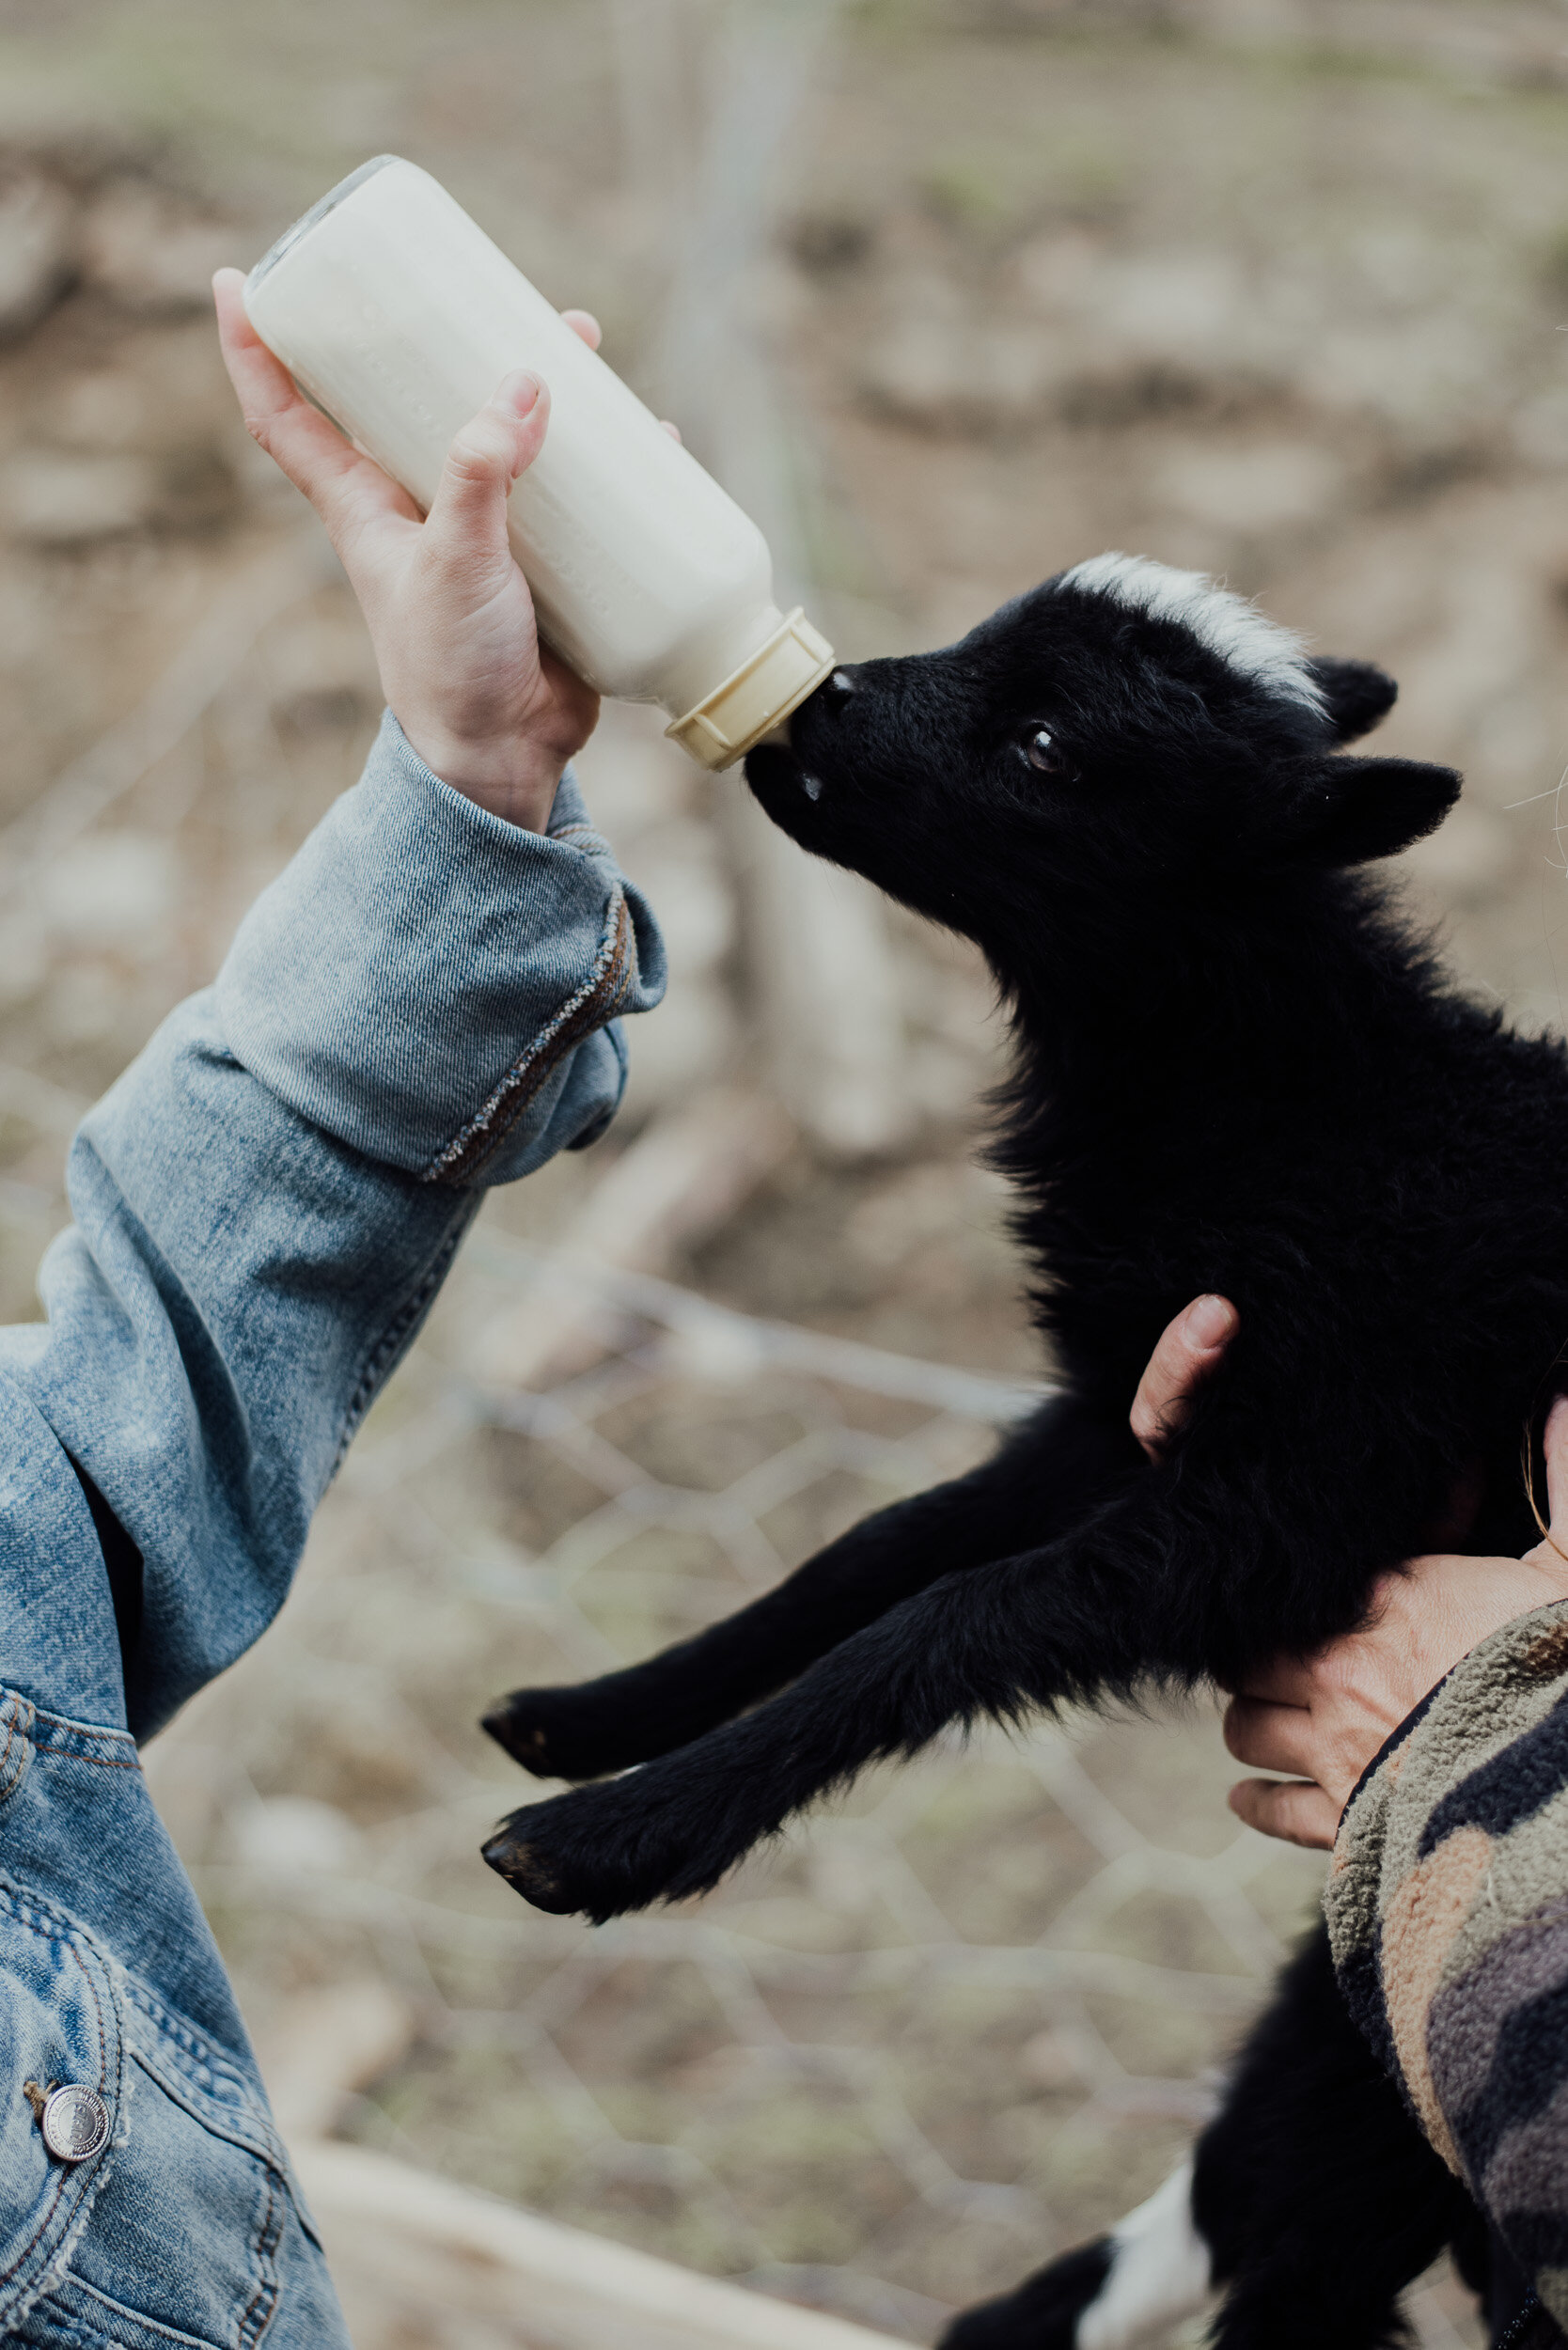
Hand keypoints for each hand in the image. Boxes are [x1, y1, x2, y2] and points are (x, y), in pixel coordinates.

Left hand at [213, 267, 602, 828]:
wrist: (504, 758)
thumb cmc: (450, 668)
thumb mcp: (454, 561)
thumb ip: (479, 473)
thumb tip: (526, 382)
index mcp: (364, 506)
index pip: (288, 415)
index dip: (258, 348)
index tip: (242, 278)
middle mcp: (421, 509)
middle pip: (422, 402)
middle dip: (454, 342)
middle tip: (497, 290)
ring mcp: (487, 535)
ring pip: (509, 438)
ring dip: (546, 390)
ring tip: (586, 343)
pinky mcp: (546, 565)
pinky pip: (578, 497)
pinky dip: (613, 465)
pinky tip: (652, 437)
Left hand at [1131, 1297, 1567, 1850]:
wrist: (1565, 1792)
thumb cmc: (1565, 1666)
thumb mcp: (1567, 1569)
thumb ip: (1563, 1481)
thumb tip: (1561, 1393)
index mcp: (1389, 1600)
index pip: (1292, 1586)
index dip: (1279, 1592)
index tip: (1281, 1591)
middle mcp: (1341, 1671)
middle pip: (1248, 1659)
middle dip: (1253, 1660)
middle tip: (1264, 1658)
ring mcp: (1337, 1750)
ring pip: (1245, 1731)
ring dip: (1252, 1726)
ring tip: (1260, 1719)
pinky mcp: (1348, 1822)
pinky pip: (1272, 1810)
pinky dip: (1256, 1801)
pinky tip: (1249, 1794)